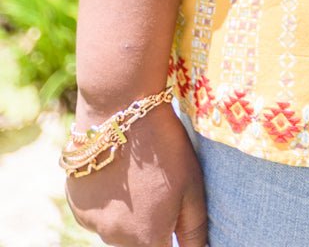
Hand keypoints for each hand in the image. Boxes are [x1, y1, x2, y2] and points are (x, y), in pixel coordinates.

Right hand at [64, 102, 207, 246]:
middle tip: (157, 182)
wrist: (120, 112)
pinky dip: (106, 201)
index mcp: (147, 239)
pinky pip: (96, 213)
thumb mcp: (192, 186)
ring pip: (116, 228)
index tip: (172, 206)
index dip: (171, 233)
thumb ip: (195, 229)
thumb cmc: (164, 147)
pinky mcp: (76, 205)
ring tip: (137, 174)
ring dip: (127, 213)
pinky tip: (116, 172)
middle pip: (138, 243)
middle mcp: (116, 239)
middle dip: (150, 223)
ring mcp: (92, 223)